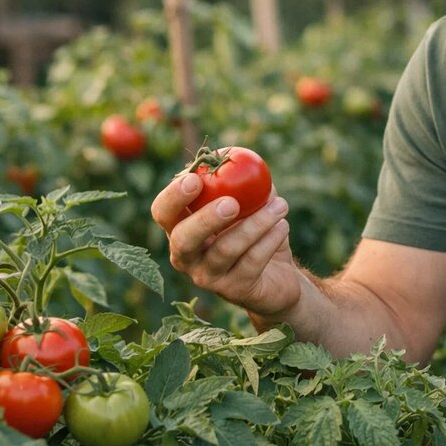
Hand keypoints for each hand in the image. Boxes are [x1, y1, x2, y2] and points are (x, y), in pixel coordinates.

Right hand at [151, 172, 300, 316]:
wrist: (277, 276)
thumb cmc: (253, 231)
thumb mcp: (247, 203)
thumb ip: (239, 180)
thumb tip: (235, 155)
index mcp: (181, 228)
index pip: (162, 213)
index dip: (173, 197)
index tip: (195, 179)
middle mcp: (187, 257)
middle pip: (184, 240)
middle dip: (205, 219)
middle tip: (231, 203)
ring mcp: (208, 277)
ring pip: (225, 251)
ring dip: (256, 224)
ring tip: (280, 205)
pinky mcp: (235, 291)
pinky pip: (251, 263)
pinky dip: (269, 240)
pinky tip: (283, 225)